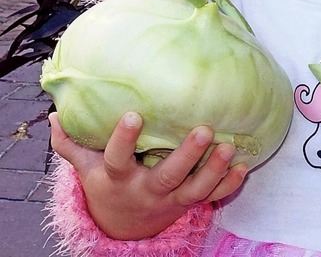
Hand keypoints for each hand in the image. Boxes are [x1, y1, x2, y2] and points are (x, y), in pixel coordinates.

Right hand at [50, 111, 248, 239]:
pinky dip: (228, 185)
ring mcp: (171, 200)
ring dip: (214, 170)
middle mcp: (147, 190)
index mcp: (119, 178)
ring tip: (230, 147)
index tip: (133, 114)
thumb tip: (56, 114)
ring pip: (195, 189)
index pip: (118, 159)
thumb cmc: (106, 184)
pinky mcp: (189, 204)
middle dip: (187, 155)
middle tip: (204, 129)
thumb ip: (71, 143)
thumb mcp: (86, 168)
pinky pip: (211, 198)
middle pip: (168, 176)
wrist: (123, 226)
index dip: (124, 139)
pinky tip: (244, 167)